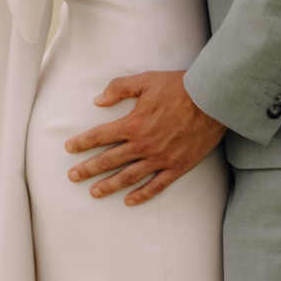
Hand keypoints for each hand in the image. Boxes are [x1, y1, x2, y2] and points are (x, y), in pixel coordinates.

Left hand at [63, 70, 225, 206]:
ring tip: (94, 192)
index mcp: (132, 123)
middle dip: (88, 169)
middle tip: (73, 177)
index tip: (69, 148)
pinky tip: (129, 200)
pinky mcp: (177, 167)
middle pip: (109, 160)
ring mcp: (160, 158)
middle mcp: (143, 144)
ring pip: (129, 176)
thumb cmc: (178, 88)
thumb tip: (98, 100)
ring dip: (109, 185)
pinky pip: (156, 185)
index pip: (99, 136)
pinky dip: (142, 194)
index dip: (82, 142)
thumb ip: (118, 89)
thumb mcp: (144, 80)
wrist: (210, 101)